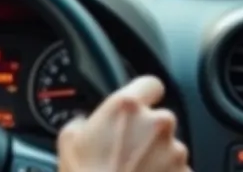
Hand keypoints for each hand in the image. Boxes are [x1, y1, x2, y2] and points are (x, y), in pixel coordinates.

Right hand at [57, 76, 189, 171]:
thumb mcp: (68, 141)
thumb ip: (83, 122)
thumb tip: (86, 124)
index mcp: (127, 107)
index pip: (151, 84)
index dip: (144, 94)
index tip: (139, 105)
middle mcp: (157, 124)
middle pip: (159, 120)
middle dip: (147, 134)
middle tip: (126, 152)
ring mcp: (174, 152)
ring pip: (169, 148)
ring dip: (156, 158)